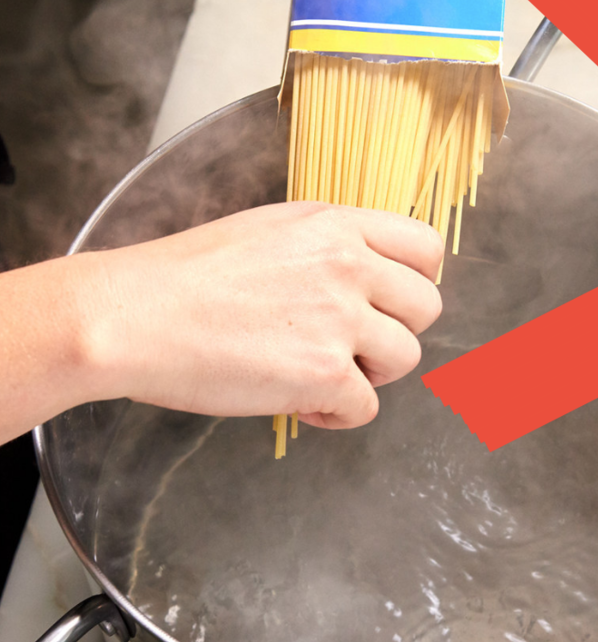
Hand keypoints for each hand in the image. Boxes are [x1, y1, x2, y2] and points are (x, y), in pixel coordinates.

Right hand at [77, 202, 442, 428]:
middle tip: (352, 346)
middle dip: (395, 332)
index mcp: (335, 226)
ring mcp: (339, 320)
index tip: (390, 302)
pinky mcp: (324, 373)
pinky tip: (302, 404)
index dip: (415, 281)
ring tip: (320, 373)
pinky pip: (367, 408)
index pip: (426, 247)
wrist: (127, 317)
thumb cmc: (181, 277)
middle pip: (427, 308)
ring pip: (406, 359)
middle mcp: (348, 267)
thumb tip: (366, 275)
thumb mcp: (269, 231)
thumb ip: (327, 247)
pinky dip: (338, 415)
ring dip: (370, 375)